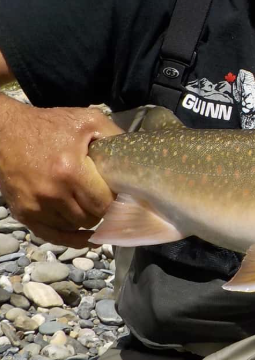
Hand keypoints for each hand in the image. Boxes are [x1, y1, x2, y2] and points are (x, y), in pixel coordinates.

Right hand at [0, 99, 119, 246]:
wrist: (8, 131)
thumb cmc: (51, 124)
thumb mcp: (89, 121)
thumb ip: (115, 136)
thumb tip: (136, 155)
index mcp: (71, 171)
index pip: (104, 202)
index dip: (116, 201)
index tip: (122, 194)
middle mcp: (52, 193)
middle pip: (90, 218)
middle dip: (103, 211)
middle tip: (109, 201)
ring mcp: (35, 206)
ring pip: (73, 227)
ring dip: (87, 221)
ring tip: (95, 208)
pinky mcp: (23, 213)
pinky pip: (51, 235)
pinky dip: (70, 238)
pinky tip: (85, 236)